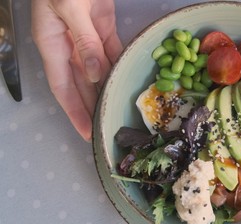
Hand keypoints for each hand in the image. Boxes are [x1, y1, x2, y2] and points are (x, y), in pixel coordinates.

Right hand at [32, 0, 122, 140]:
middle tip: (108, 129)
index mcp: (53, 45)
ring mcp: (86, 37)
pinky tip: (126, 80)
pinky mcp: (102, 26)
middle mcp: (68, 46)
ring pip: (98, 71)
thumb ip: (84, 43)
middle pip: (82, 85)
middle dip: (93, 108)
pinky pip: (111, 52)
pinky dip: (118, 66)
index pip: (64, 88)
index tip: (86, 133)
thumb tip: (96, 75)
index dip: (75, 112)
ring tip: (119, 110)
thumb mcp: (70, 9)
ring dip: (107, 90)